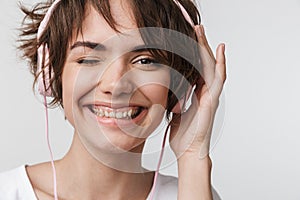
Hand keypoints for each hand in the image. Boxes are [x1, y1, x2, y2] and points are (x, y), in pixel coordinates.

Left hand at [169, 25, 226, 158]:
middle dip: (200, 45)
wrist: (188, 152)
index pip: (196, 68)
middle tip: (195, 28)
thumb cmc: (182, 135)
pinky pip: (218, 78)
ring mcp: (211, 95)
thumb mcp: (174, 111)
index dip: (192, 53)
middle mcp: (205, 92)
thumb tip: (167, 90)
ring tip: (202, 31)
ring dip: (207, 48)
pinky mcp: (212, 100)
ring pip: (211, 66)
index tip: (186, 39)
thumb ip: (174, 99)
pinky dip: (220, 63)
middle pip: (204, 63)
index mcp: (196, 94)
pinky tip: (220, 50)